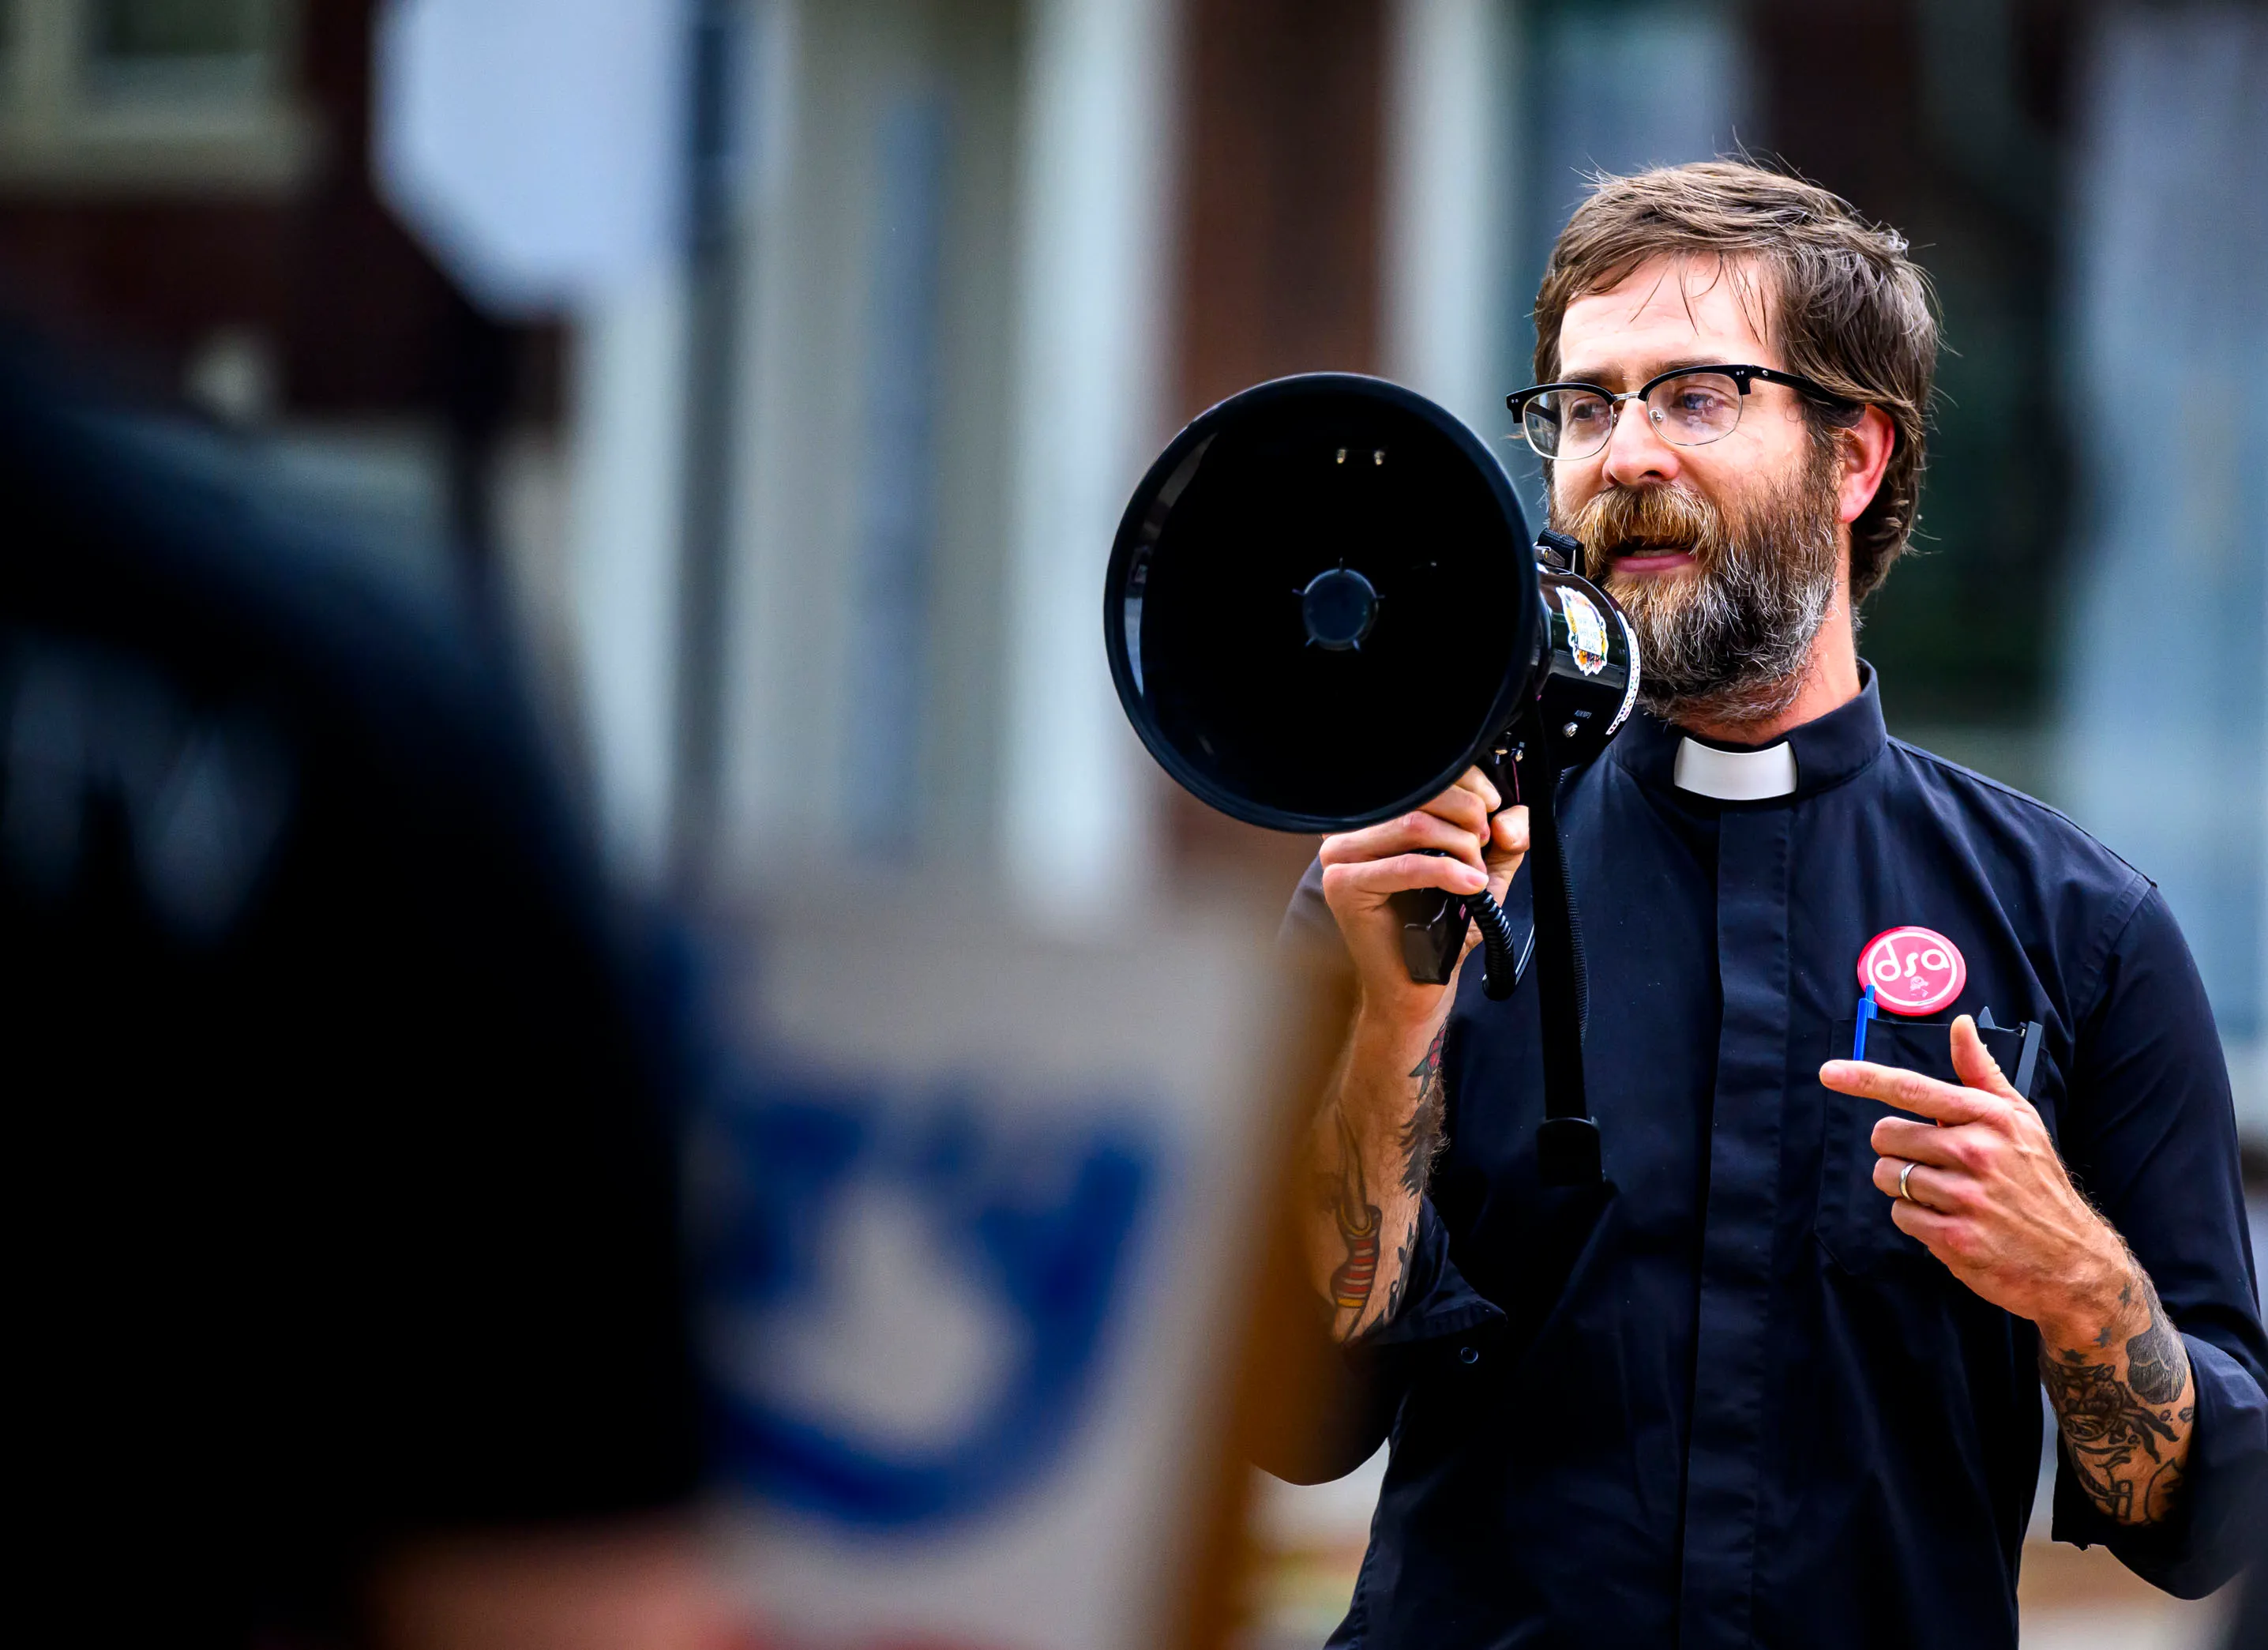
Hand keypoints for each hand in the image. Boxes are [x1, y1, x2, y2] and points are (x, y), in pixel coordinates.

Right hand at [1317, 768, 1527, 1027]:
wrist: (1415, 984)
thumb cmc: (1440, 926)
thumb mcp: (1483, 869)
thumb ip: (1504, 837)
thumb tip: (1509, 816)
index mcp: (1380, 815)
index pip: (1423, 773)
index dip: (1468, 783)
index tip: (1493, 807)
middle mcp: (1353, 828)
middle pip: (1421, 795)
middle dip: (1468, 818)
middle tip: (1484, 848)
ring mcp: (1341, 855)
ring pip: (1415, 825)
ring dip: (1460, 848)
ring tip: (1475, 874)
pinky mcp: (1343, 885)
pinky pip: (1405, 865)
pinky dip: (1447, 873)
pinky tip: (1470, 885)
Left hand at [1819, 1015, 2128, 1335]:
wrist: (2073, 1259)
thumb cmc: (2038, 1181)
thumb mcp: (2021, 1120)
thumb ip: (1981, 1073)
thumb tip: (1960, 1024)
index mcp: (1990, 1118)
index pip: (1914, 1090)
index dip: (1865, 1079)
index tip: (1829, 1072)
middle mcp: (1977, 1152)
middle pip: (1886, 1136)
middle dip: (1900, 1149)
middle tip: (1934, 1162)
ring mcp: (1966, 1197)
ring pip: (1888, 1177)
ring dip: (1906, 1186)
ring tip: (1946, 1194)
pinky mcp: (1955, 1238)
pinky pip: (1900, 1216)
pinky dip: (1916, 1220)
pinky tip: (1949, 1221)